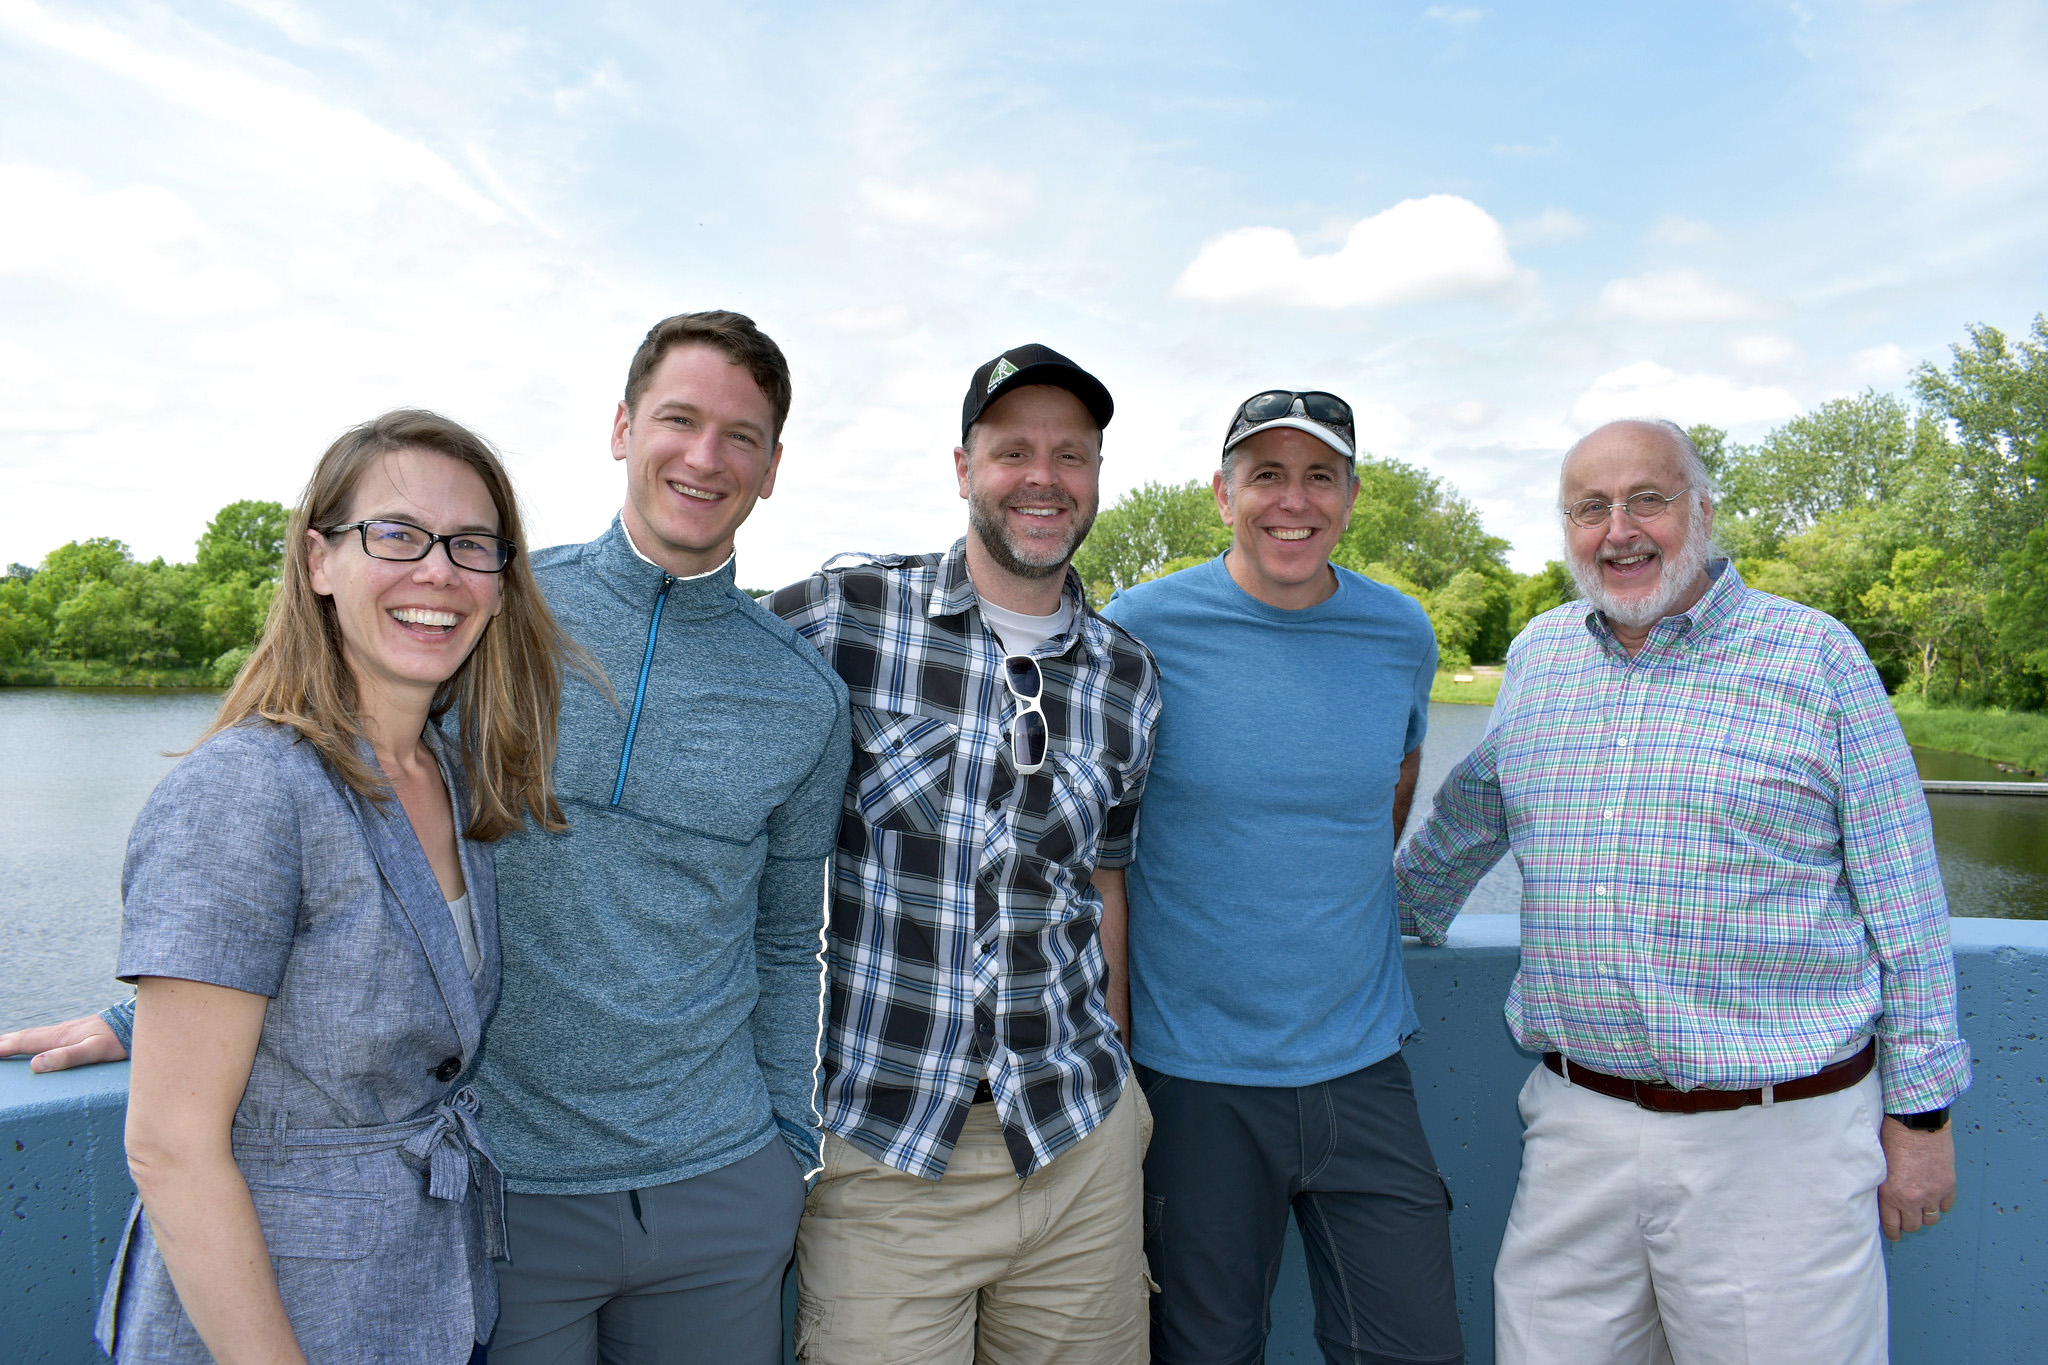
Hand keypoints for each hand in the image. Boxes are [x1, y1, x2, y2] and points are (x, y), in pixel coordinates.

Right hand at [0, 1014, 128, 1071]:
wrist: (138, 1022)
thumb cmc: (118, 1039)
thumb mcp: (94, 1051)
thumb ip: (67, 1057)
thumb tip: (36, 1064)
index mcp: (59, 1037)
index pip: (24, 1042)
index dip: (3, 1047)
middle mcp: (61, 1032)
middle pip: (26, 1036)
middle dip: (4, 1041)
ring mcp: (70, 1030)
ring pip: (36, 1035)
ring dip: (16, 1039)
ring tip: (3, 1043)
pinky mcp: (79, 1032)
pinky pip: (47, 1035)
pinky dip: (33, 1039)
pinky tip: (37, 1042)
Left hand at [1877, 1117, 1955, 1240]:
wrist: (1917, 1122)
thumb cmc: (1893, 1136)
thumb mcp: (1879, 1165)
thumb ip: (1883, 1185)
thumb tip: (1885, 1199)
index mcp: (1890, 1194)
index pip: (1892, 1225)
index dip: (1893, 1232)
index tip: (1894, 1234)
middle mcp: (1912, 1199)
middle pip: (1913, 1226)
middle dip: (1908, 1223)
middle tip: (1906, 1218)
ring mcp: (1932, 1193)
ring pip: (1931, 1219)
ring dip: (1925, 1215)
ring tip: (1920, 1207)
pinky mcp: (1948, 1185)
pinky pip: (1946, 1206)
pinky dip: (1941, 1204)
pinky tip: (1934, 1197)